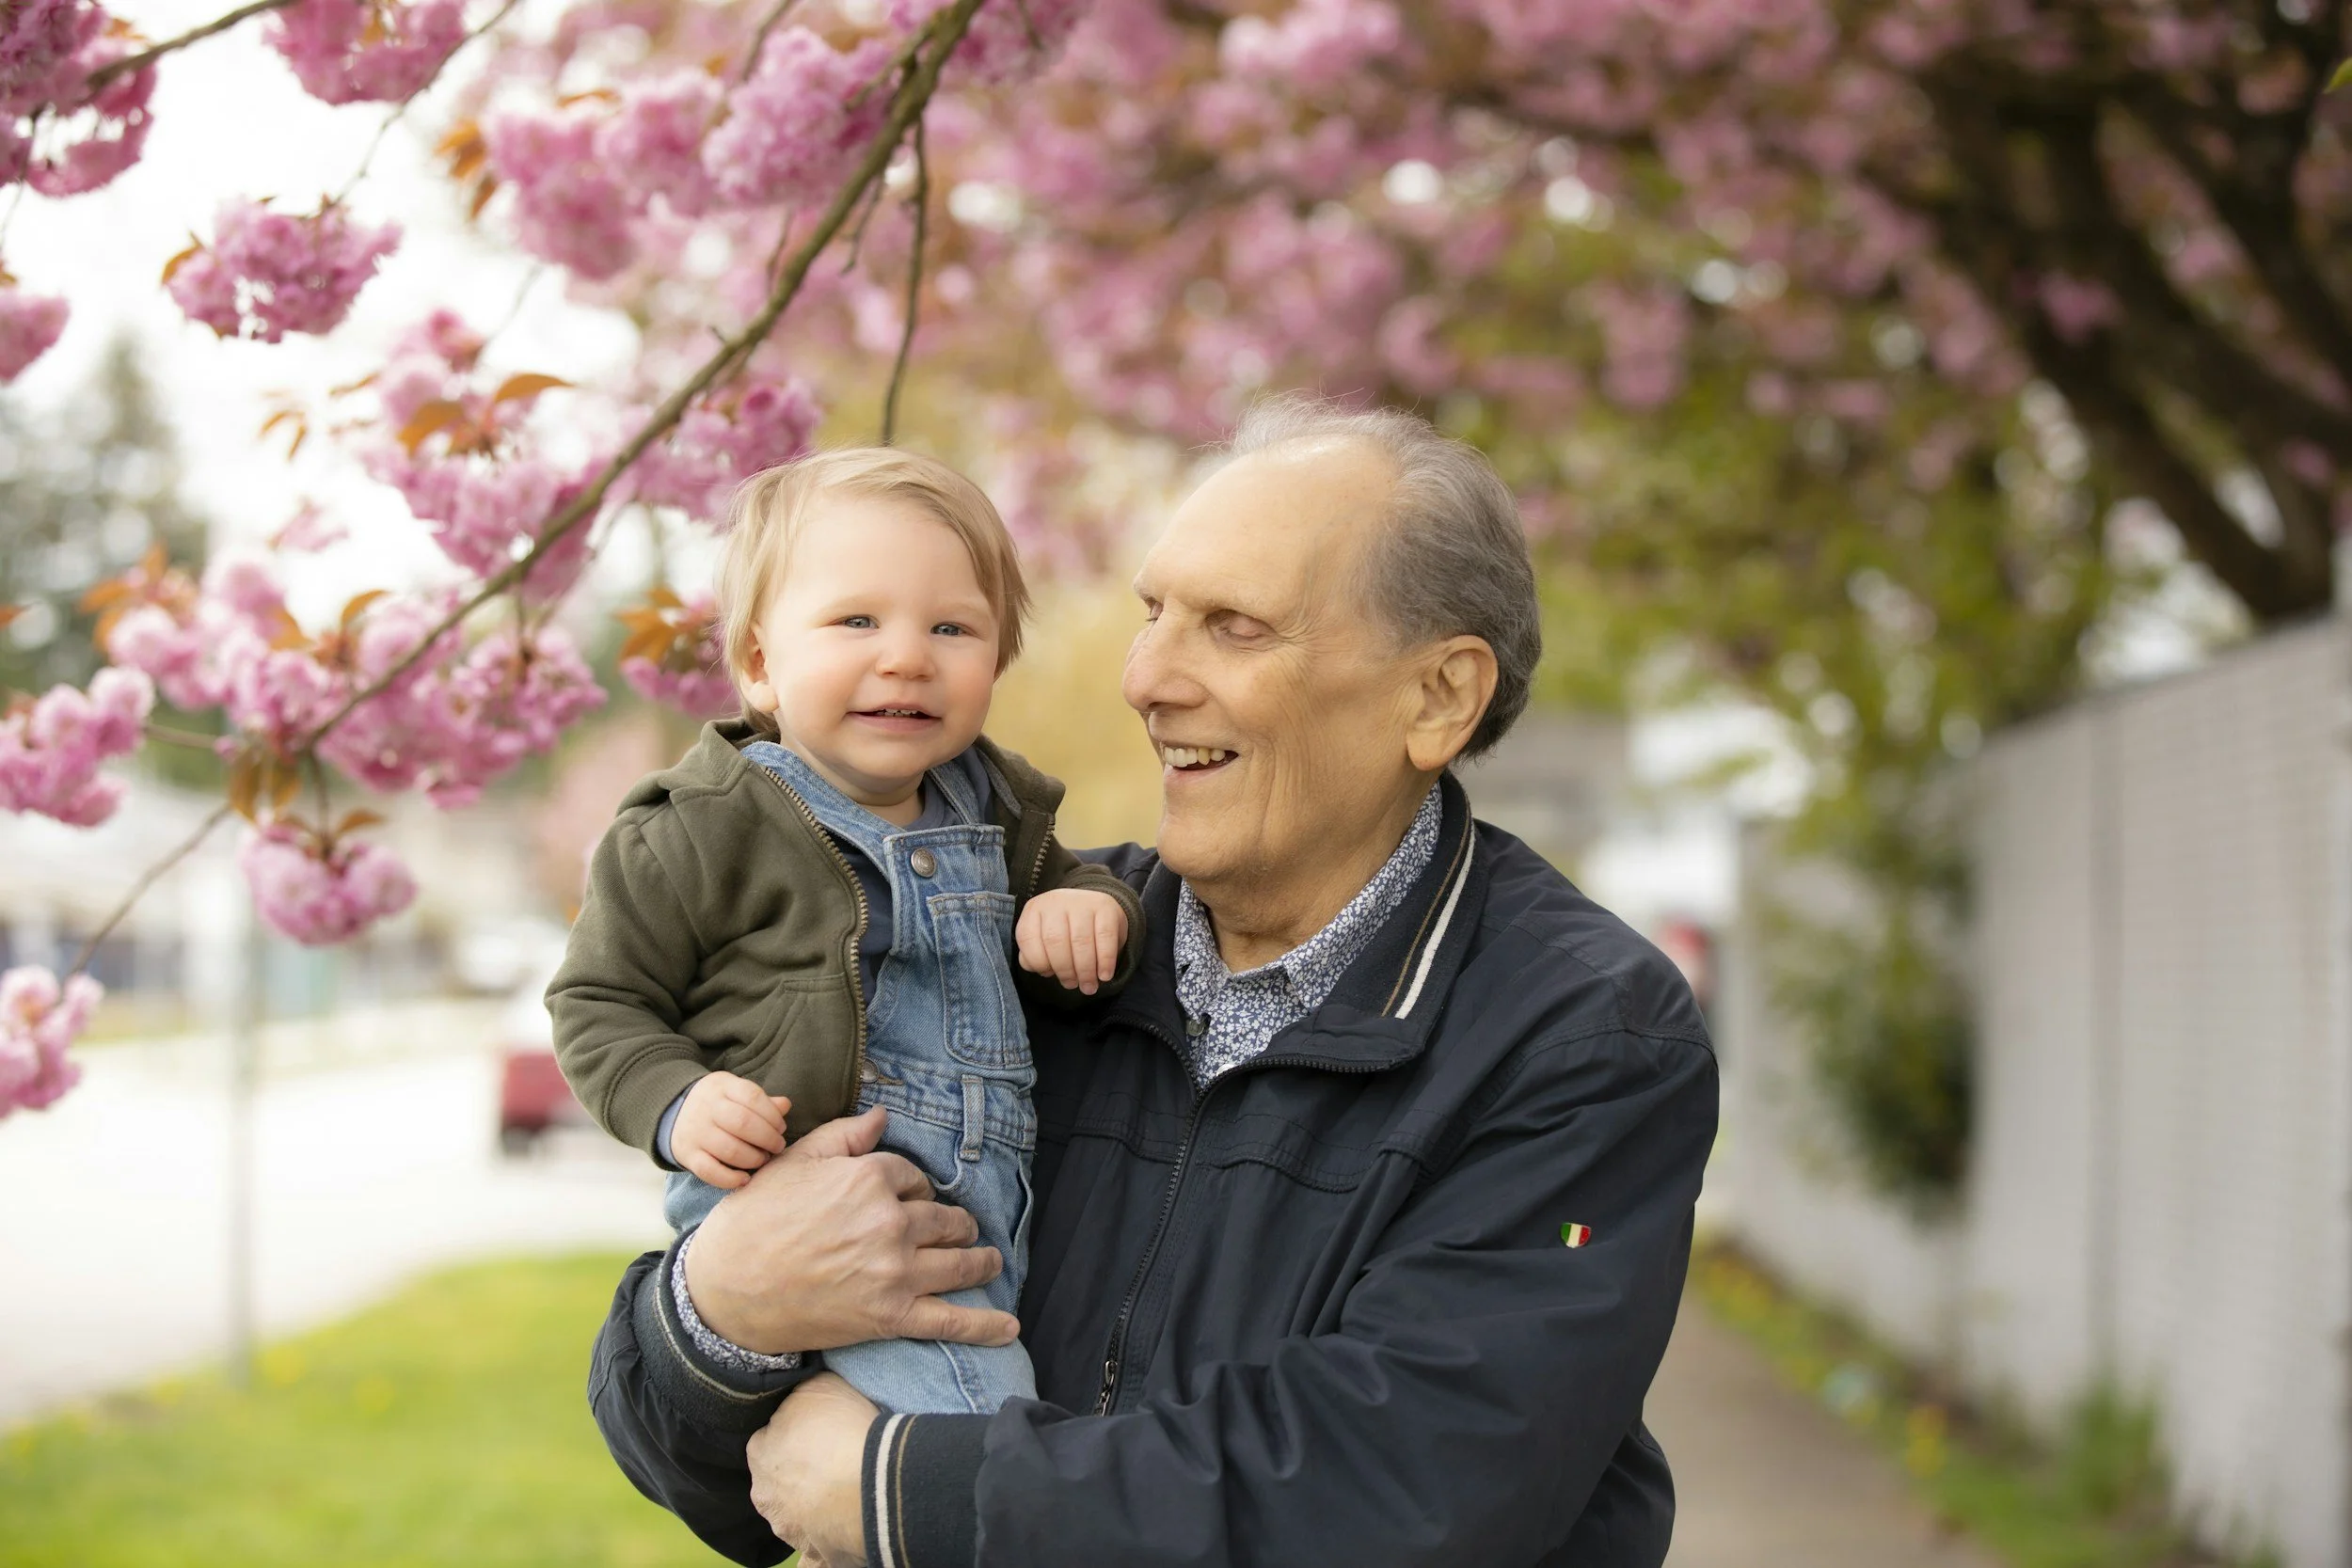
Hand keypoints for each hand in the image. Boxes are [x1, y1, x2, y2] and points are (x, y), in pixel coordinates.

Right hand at [673, 1072, 791, 1188]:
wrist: (673, 1111)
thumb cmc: (717, 1103)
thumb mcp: (736, 1092)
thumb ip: (761, 1100)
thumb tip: (785, 1105)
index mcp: (723, 1087)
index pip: (752, 1096)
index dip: (772, 1115)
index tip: (780, 1127)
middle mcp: (707, 1108)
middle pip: (743, 1123)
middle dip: (767, 1138)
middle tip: (777, 1146)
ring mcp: (696, 1132)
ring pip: (729, 1149)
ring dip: (753, 1159)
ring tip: (763, 1159)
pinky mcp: (687, 1154)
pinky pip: (709, 1171)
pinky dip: (730, 1179)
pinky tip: (745, 1179)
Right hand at [682, 1105, 1020, 1355]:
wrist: (725, 1291)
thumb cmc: (755, 1220)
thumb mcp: (795, 1162)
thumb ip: (845, 1137)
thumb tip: (884, 1115)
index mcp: (869, 1178)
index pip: (915, 1179)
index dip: (914, 1189)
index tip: (909, 1199)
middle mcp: (891, 1222)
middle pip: (945, 1219)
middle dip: (956, 1224)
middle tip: (961, 1231)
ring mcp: (895, 1272)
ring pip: (959, 1263)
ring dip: (981, 1262)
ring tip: (990, 1261)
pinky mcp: (891, 1316)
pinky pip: (951, 1322)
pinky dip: (985, 1325)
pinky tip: (1009, 1327)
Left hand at [748, 1373, 876, 1564]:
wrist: (872, 1484)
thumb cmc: (843, 1431)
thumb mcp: (820, 1386)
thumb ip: (800, 1394)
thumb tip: (798, 1399)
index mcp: (760, 1453)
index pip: (768, 1439)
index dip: (793, 1432)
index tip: (816, 1430)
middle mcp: (766, 1496)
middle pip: (778, 1480)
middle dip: (797, 1472)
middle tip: (831, 1459)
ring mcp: (788, 1529)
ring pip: (794, 1514)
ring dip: (810, 1505)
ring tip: (844, 1492)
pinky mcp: (814, 1554)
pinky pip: (810, 1558)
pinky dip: (815, 1552)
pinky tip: (829, 1536)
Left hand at [1016, 888, 1126, 994]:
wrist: (1095, 908)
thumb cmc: (1065, 930)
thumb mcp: (1043, 938)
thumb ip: (1033, 955)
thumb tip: (1036, 968)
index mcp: (1035, 909)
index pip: (1027, 938)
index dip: (1038, 962)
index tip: (1050, 975)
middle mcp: (1056, 901)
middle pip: (1055, 941)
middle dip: (1064, 971)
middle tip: (1072, 985)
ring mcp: (1082, 901)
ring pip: (1081, 941)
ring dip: (1085, 970)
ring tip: (1088, 986)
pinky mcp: (1106, 906)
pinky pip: (1105, 937)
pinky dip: (1105, 961)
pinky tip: (1104, 975)